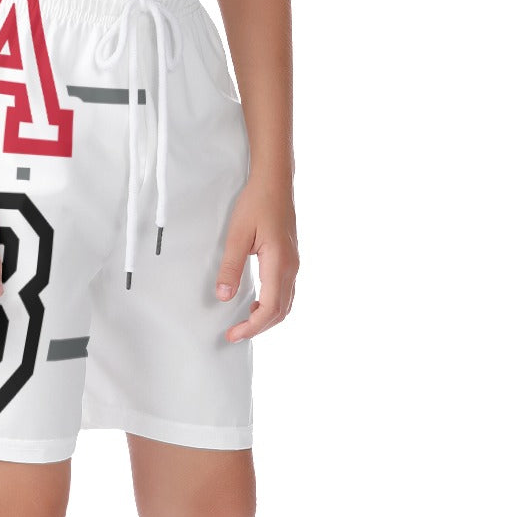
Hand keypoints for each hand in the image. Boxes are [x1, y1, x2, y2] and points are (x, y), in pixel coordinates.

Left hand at [215, 176, 299, 341]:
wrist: (275, 182)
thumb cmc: (257, 203)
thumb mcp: (237, 235)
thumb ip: (230, 267)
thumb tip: (223, 296)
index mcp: (278, 263)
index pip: (269, 308)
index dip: (252, 327)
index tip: (233, 334)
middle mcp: (291, 267)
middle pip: (280, 312)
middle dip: (258, 328)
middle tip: (234, 334)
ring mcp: (293, 264)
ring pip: (285, 304)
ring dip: (266, 319)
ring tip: (244, 323)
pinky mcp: (290, 260)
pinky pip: (285, 292)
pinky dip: (272, 306)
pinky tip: (255, 305)